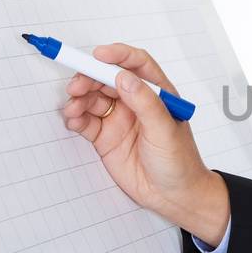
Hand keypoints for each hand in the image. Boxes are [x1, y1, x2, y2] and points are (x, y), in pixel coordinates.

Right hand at [60, 43, 228, 243]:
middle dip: (89, 78)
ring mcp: (119, 119)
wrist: (173, 197)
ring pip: (93, 98)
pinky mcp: (106, 138)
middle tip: (76, 86)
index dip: (117, 55)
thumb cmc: (179, 162)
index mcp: (156, 93)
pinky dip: (76, 118)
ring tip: (72, 108)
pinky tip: (73, 120)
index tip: (98, 55)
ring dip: (79, 98)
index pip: (136, 64)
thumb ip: (145, 103)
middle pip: (107, 79)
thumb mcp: (165, 130)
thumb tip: (125, 77)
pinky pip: (86, 121)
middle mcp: (136, 103)